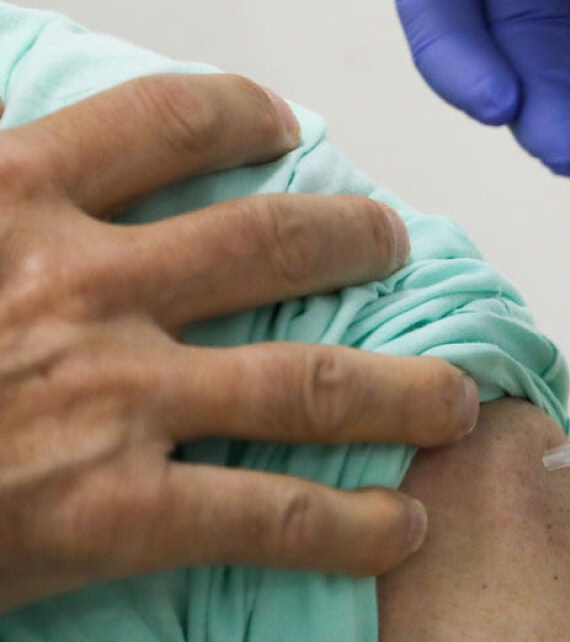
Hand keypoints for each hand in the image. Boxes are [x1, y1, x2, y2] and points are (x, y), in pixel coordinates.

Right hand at [0, 75, 481, 614]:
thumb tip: (26, 144)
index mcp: (10, 196)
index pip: (167, 119)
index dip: (245, 115)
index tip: (284, 129)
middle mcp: (83, 286)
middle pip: (276, 241)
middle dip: (360, 240)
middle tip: (395, 245)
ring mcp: (111, 400)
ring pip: (313, 380)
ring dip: (405, 389)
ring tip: (454, 398)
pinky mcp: (113, 513)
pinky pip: (272, 515)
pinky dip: (353, 526)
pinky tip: (403, 526)